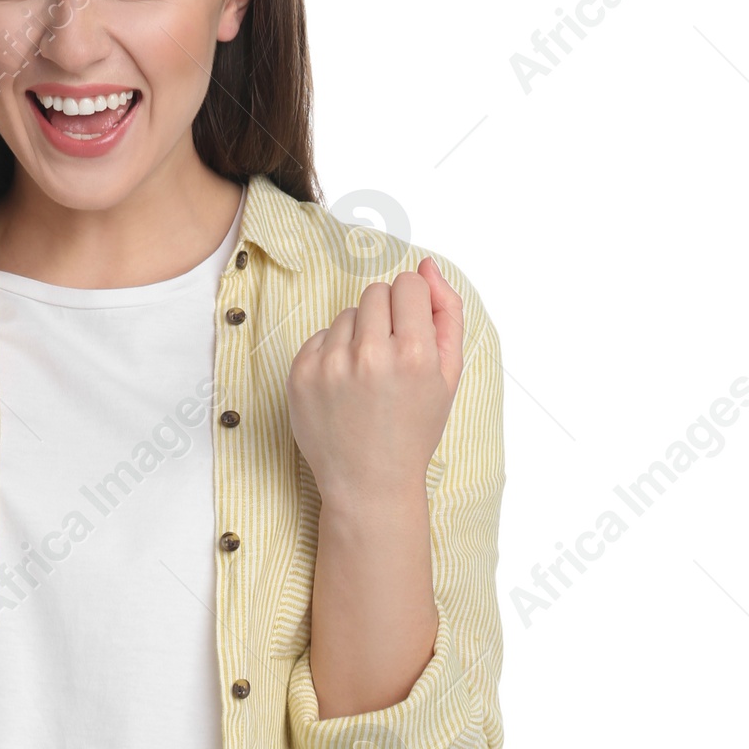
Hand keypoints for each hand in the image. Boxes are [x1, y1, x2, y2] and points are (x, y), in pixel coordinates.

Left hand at [285, 258, 463, 505]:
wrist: (370, 482)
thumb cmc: (414, 428)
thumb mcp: (448, 374)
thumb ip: (447, 313)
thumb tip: (426, 266)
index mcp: (414, 353)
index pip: (408, 284)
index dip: (412, 305)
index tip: (411, 331)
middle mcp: (369, 355)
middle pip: (375, 292)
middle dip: (385, 315)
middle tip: (390, 356)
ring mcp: (330, 365)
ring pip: (346, 313)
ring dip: (357, 335)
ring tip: (366, 377)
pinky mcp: (300, 374)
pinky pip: (320, 336)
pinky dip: (332, 354)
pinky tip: (344, 386)